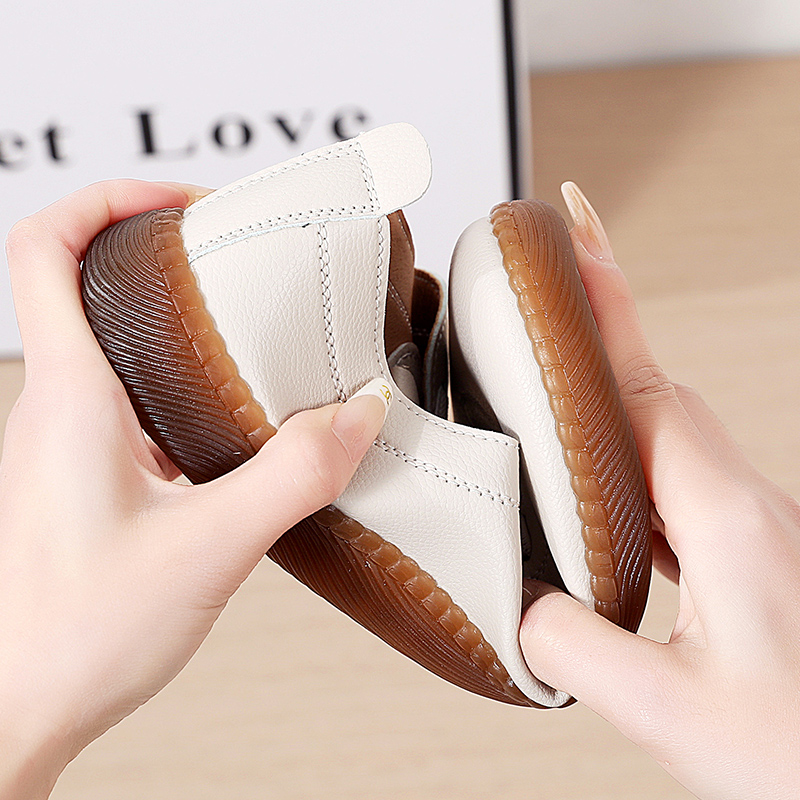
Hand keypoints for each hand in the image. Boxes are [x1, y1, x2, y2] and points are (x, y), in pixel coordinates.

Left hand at [0, 181, 388, 798]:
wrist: (23, 710)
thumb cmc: (76, 635)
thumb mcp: (210, 547)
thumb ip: (295, 474)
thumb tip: (360, 415)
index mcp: (71, 398)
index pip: (45, 249)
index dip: (110, 200)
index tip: (185, 205)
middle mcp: (64, 407)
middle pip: (95, 284)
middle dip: (170, 255)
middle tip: (246, 261)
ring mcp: (78, 442)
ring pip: (124, 346)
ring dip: (187, 327)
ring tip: (261, 334)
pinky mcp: (99, 476)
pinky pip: (142, 403)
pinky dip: (194, 389)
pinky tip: (247, 421)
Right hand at [519, 182, 799, 799]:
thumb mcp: (669, 712)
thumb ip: (574, 646)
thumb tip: (515, 605)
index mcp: (726, 519)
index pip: (647, 387)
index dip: (605, 309)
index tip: (576, 234)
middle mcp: (740, 505)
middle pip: (655, 387)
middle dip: (603, 319)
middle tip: (558, 262)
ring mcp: (743, 525)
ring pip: (663, 428)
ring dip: (610, 379)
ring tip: (558, 349)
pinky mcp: (738, 550)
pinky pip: (668, 475)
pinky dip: (624, 444)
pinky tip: (593, 460)